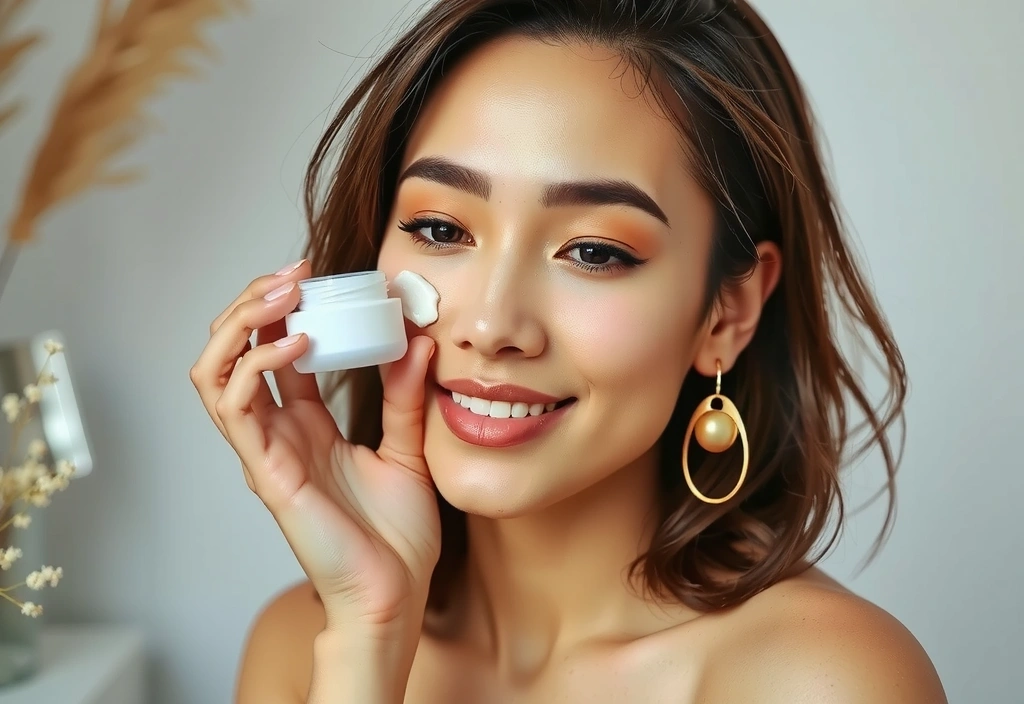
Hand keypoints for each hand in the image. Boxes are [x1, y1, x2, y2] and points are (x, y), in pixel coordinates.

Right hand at [190, 260, 439, 629]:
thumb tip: (417, 340)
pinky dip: (256, 364)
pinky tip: (295, 344)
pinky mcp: (264, 470)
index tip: (316, 271)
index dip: (284, 307)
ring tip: (283, 293)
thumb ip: (406, 396)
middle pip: (233, 350)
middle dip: (253, 302)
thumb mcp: (409, 447)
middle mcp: (277, 432)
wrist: (395, 591)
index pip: (275, 351)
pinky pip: (236, 406)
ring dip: (241, 322)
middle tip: (295, 272)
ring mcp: (264, 450)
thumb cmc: (397, 533)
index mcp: (306, 425)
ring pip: (214, 370)